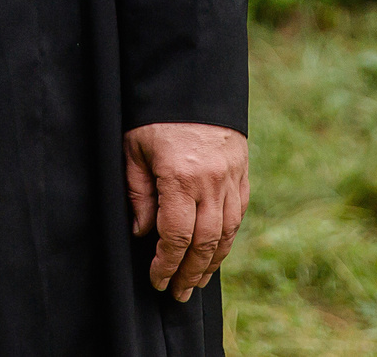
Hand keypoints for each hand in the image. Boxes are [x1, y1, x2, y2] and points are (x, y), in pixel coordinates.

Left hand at [124, 121, 246, 302]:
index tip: (157, 280)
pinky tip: (216, 253)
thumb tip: (142, 233)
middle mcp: (211, 182)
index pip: (176, 236)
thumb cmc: (155, 115)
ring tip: (197, 283)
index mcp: (180, 177)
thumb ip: (138, 192)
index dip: (167, 264)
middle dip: (190, 273)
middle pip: (204, 243)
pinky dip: (228, 239)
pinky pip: (239, 215)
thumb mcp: (133, 148)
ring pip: (226, 233)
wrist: (194, 82)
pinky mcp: (243, 173)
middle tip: (178, 294)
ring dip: (211, 263)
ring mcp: (232, 179)